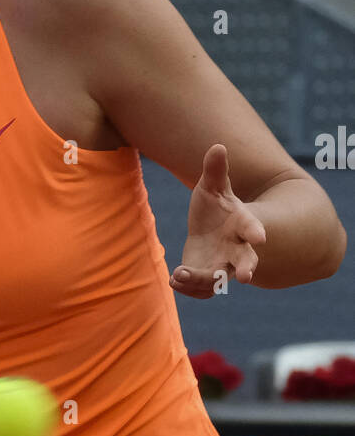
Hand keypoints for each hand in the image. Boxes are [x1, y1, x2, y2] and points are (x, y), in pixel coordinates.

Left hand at [169, 144, 266, 299]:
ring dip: (202, 281)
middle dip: (247, 268)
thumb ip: (215, 170)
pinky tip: (174, 280)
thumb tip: (218, 145)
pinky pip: (201, 289)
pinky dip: (188, 288)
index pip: (252, 228)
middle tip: (246, 276)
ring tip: (180, 275)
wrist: (212, 230)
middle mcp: (236, 249)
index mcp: (242, 225)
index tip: (261, 238)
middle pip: (246, 261)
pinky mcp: (206, 277)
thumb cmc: (216, 206)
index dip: (256, 232)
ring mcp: (222, 266)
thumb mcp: (212, 187)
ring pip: (218, 280)